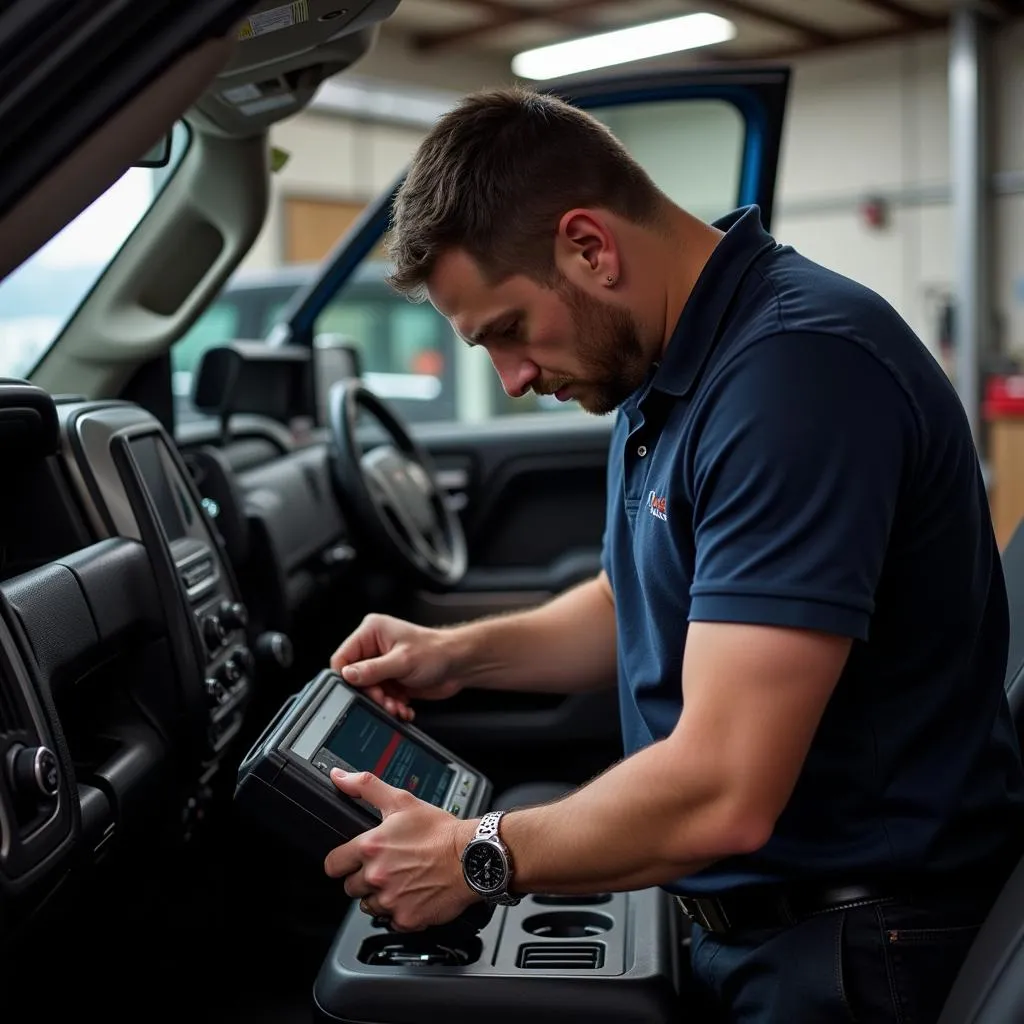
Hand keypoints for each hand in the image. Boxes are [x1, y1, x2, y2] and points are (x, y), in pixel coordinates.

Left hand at [324, 768, 479, 930]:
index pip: (333, 865)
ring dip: (381, 896)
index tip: (352, 861)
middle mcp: (377, 876)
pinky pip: (392, 921)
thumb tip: (339, 777)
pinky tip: (413, 895)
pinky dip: (400, 911)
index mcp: (371, 847)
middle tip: (387, 867)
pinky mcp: (406, 919)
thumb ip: (365, 786)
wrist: (472, 856)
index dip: (342, 862)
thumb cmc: (440, 831)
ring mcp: (391, 900)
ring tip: (402, 880)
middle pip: (351, 888)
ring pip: (370, 906)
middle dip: (364, 879)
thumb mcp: (402, 801)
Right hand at [329, 613, 462, 720]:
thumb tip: (348, 675)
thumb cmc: (437, 651)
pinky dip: (391, 705)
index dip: (347, 676)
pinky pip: (382, 697)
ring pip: (369, 691)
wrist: (460, 664)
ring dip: (383, 703)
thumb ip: (372, 670)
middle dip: (371, 693)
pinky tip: (402, 707)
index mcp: (372, 631)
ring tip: (397, 706)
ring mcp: (384, 664)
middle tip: (384, 701)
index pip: (343, 656)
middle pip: (356, 677)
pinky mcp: (392, 679)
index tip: (358, 690)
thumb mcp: (402, 661)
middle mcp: (375, 646)